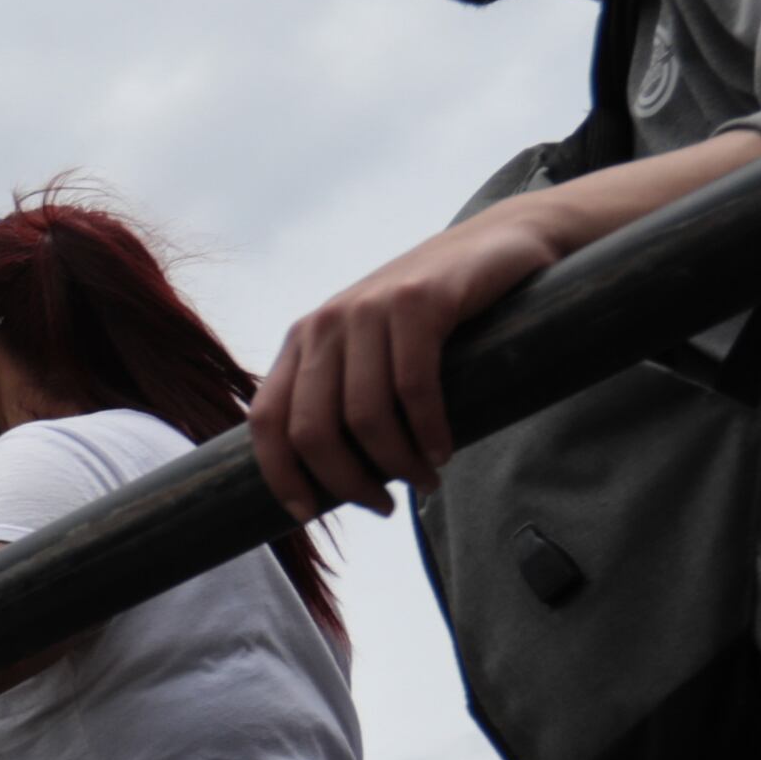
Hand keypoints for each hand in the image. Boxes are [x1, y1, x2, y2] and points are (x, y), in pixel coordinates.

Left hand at [249, 200, 572, 516]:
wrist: (495, 247)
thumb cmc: (433, 318)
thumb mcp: (372, 352)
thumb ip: (344, 397)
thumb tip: (330, 482)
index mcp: (303, 340)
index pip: (266, 418)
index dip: (279, 474)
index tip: (307, 513)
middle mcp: (326, 323)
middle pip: (312, 429)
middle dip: (347, 482)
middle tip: (384, 505)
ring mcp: (369, 307)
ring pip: (365, 417)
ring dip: (397, 465)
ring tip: (425, 480)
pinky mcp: (418, 301)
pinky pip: (412, 388)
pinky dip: (428, 433)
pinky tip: (442, 451)